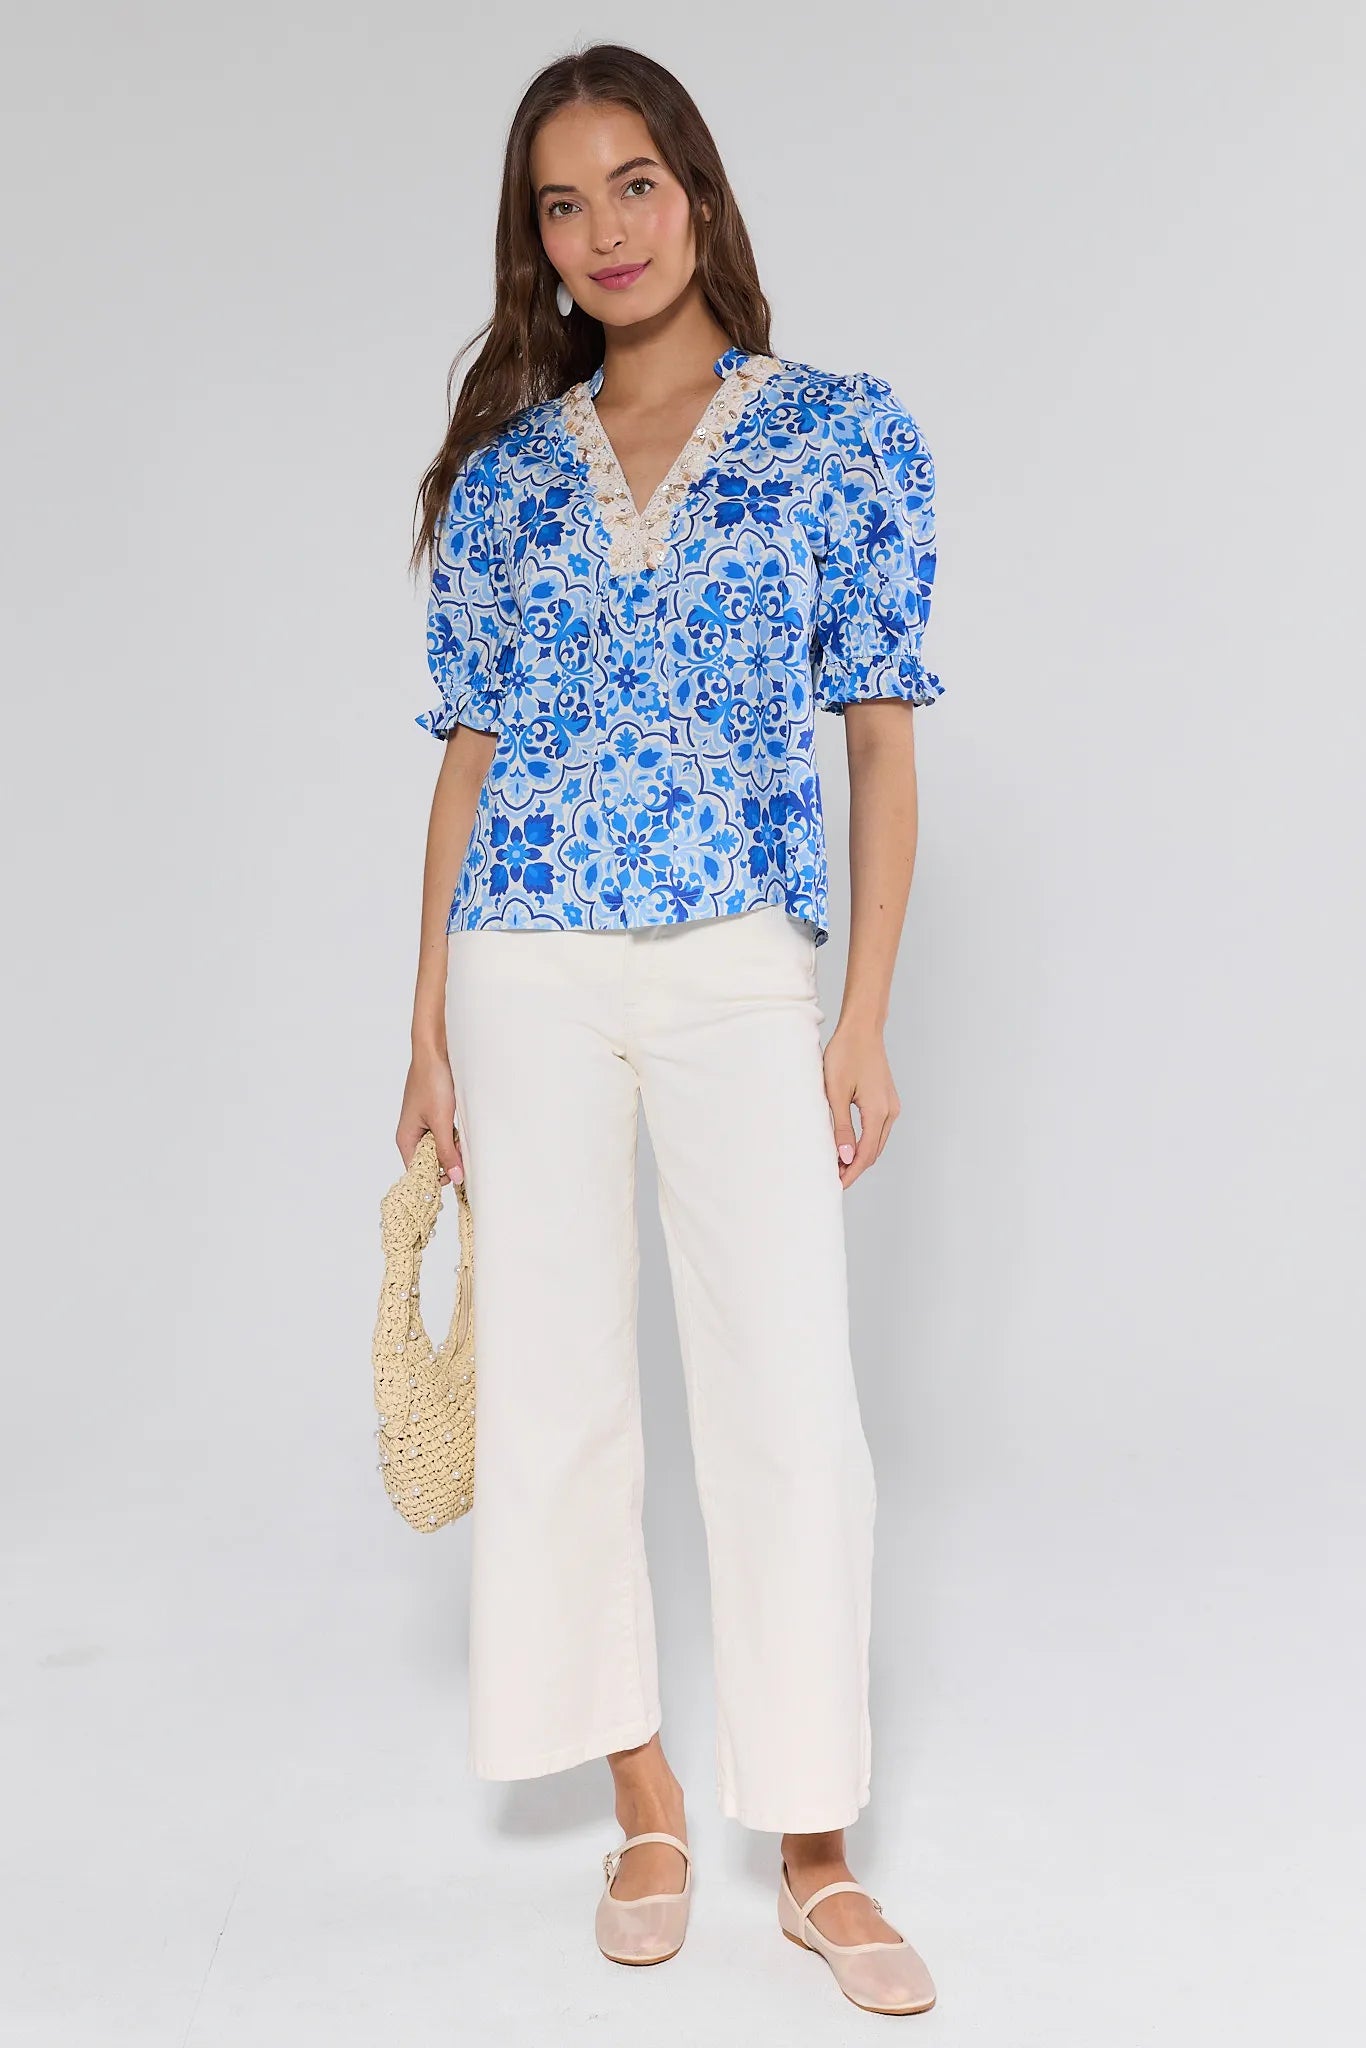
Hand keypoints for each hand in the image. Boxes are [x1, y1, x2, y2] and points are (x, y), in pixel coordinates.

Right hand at [396, 1048, 464, 1186]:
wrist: (436, 1052)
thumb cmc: (432, 1082)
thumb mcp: (441, 1122)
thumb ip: (447, 1151)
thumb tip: (454, 1178)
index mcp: (406, 1139)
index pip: (418, 1172)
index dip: (435, 1180)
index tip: (455, 1184)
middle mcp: (412, 1135)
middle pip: (430, 1162)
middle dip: (447, 1164)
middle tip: (465, 1162)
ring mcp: (424, 1126)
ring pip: (439, 1149)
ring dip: (453, 1150)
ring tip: (465, 1146)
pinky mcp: (435, 1117)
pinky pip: (445, 1136)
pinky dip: (455, 1138)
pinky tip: (464, 1134)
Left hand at [822, 1019, 899, 1189]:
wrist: (862, 1029)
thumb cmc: (845, 1054)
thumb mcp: (835, 1093)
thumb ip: (841, 1127)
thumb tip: (846, 1158)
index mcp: (878, 1112)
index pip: (866, 1154)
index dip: (851, 1173)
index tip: (835, 1185)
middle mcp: (890, 1112)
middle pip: (874, 1152)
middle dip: (855, 1168)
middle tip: (833, 1179)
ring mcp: (891, 1105)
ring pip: (877, 1142)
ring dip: (860, 1156)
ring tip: (837, 1165)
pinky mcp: (887, 1100)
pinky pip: (878, 1129)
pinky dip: (865, 1142)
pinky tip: (849, 1145)